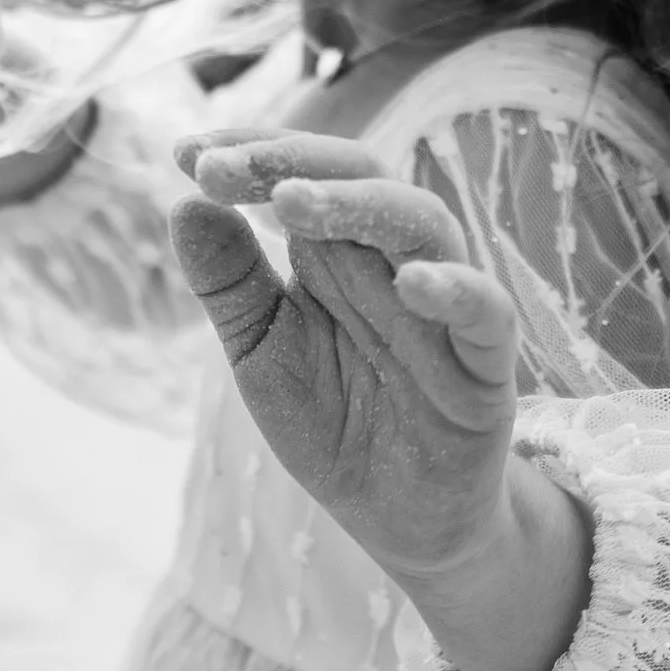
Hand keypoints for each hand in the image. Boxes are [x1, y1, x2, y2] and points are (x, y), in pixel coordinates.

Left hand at [171, 130, 589, 670]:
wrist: (400, 517)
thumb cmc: (336, 422)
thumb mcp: (262, 352)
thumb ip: (229, 284)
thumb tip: (183, 205)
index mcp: (337, 252)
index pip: (304, 174)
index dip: (252, 153)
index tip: (186, 154)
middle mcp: (392, 263)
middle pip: (362, 177)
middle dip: (291, 163)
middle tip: (221, 169)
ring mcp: (443, 309)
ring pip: (423, 224)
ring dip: (359, 204)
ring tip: (290, 204)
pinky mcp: (486, 366)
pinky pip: (486, 312)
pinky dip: (456, 290)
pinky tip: (410, 284)